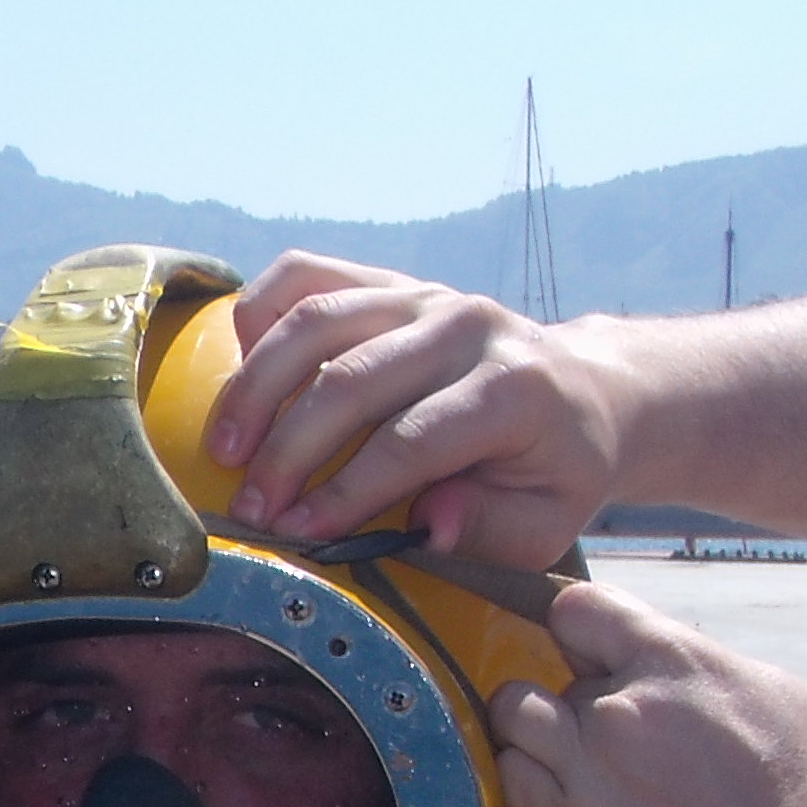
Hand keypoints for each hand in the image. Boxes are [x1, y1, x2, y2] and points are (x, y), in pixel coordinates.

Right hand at [204, 254, 630, 568]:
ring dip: (255, 386)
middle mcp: (467, 326)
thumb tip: (426, 525)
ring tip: (225, 448)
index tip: (295, 531)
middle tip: (248, 508)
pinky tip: (239, 367)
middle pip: (350, 379)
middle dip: (287, 450)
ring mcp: (423, 294)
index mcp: (513, 389)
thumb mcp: (544, 521)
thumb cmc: (552, 469)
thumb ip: (489, 529)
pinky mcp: (391, 280)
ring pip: (316, 320)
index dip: (344, 490)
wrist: (581, 390)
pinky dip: (260, 312)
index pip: (410, 440)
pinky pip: (307, 275)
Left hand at [486, 582, 806, 806]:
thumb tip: (664, 667)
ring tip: (575, 776)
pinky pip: (510, 791)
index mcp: (674, 663)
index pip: (578, 609)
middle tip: (600, 742)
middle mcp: (617, 711)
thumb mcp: (777, 697)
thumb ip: (700, 672)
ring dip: (532, 745)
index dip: (580, 635)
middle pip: (538, 682)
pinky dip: (529, 793)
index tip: (591, 658)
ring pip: (510, 730)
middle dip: (563, 706)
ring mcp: (583, 775)